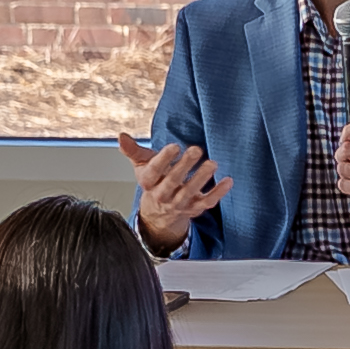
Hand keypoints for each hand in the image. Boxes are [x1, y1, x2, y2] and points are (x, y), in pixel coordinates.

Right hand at [117, 133, 232, 253]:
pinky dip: (218, 193)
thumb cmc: (155, 182)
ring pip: (190, 193)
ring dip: (202, 178)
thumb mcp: (142, 166)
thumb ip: (133, 151)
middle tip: (196, 149)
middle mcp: (163, 195)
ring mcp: (180, 203)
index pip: (154, 171)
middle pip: (172, 182)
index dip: (163, 159)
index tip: (174, 146)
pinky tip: (228, 180)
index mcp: (149, 182)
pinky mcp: (195, 208)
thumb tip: (121, 135)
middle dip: (184, 166)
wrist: (160, 213)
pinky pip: (207, 202)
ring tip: (212, 163)